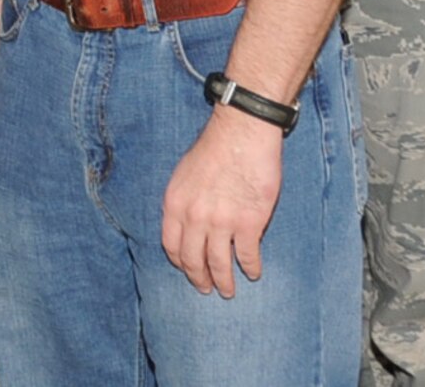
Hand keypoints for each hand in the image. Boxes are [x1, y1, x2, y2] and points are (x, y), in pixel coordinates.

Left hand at [159, 108, 284, 297]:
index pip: (171, 246)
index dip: (180, 263)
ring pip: (219, 264)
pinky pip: (247, 256)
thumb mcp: (184, 174)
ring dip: (225, 282)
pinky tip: (253, 272)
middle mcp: (194, 217)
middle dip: (200, 279)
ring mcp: (222, 222)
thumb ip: (183, 201)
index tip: (188, 271)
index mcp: (175, 204)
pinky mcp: (249, 223)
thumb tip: (187, 225)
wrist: (242, 133)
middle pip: (193, 260)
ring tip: (228, 291)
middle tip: (208, 289)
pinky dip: (250, 268)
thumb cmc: (214, 148)